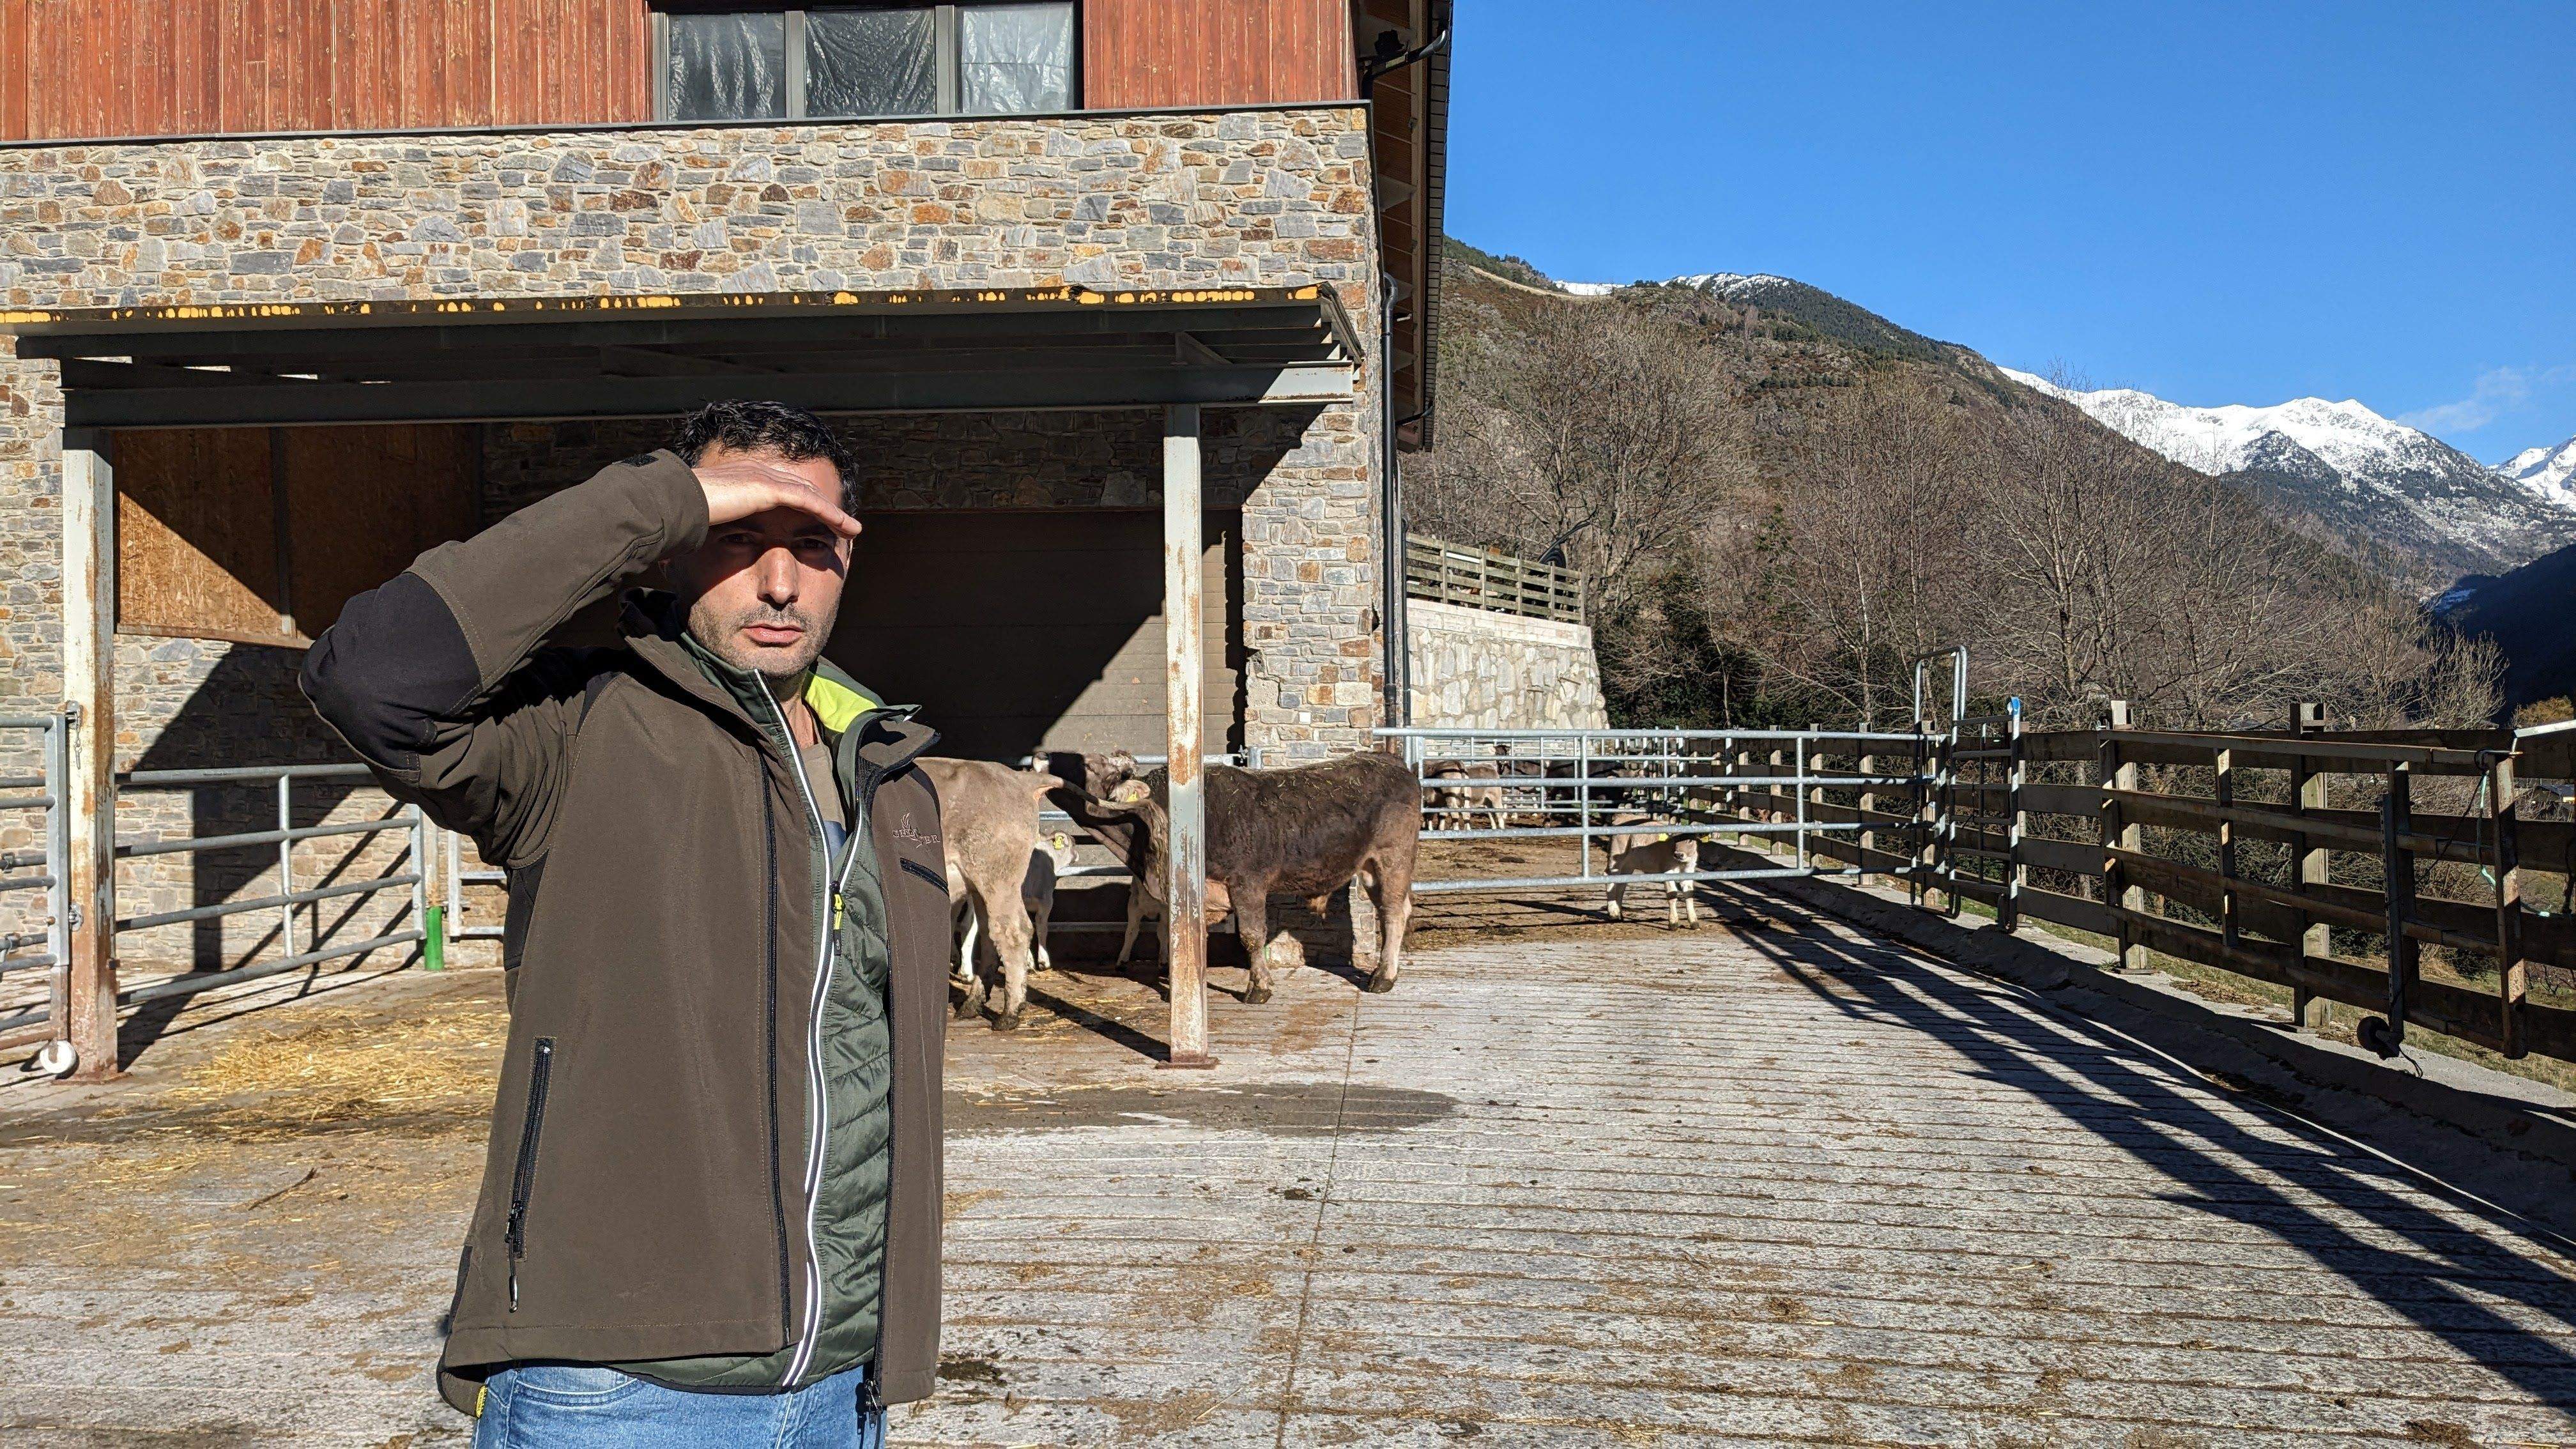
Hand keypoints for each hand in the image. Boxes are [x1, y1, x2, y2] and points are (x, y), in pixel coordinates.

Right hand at [692, 460, 860, 538]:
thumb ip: (718, 522)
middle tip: (845, 524)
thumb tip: (712, 539)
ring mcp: (763, 477)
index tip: (820, 519)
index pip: (784, 488)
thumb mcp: (707, 518)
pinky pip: (808, 501)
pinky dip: (829, 513)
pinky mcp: (767, 488)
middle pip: (803, 488)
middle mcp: (757, 472)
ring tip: (853, 529)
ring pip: (811, 494)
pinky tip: (845, 526)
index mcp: (744, 478)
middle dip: (826, 505)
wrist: (672, 501)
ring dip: (835, 512)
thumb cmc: (681, 514)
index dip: (806, 502)